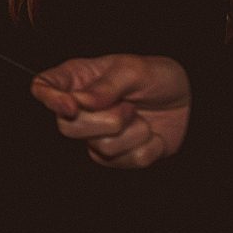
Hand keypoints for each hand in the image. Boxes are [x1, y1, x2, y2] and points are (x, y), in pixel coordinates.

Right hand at [30, 54, 189, 169]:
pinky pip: (125, 162)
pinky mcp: (117, 156)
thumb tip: (79, 102)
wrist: (190, 101)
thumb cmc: (156, 77)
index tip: (71, 107)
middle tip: (129, 106)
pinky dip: (148, 147)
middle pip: (67, 128)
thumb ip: (106, 85)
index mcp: (76, 80)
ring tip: (141, 117)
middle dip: (106, 121)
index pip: (43, 87)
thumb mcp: (135, 70)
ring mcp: (97, 134)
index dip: (49, 99)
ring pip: (99, 148)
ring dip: (132, 133)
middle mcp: (80, 109)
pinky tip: (151, 134)